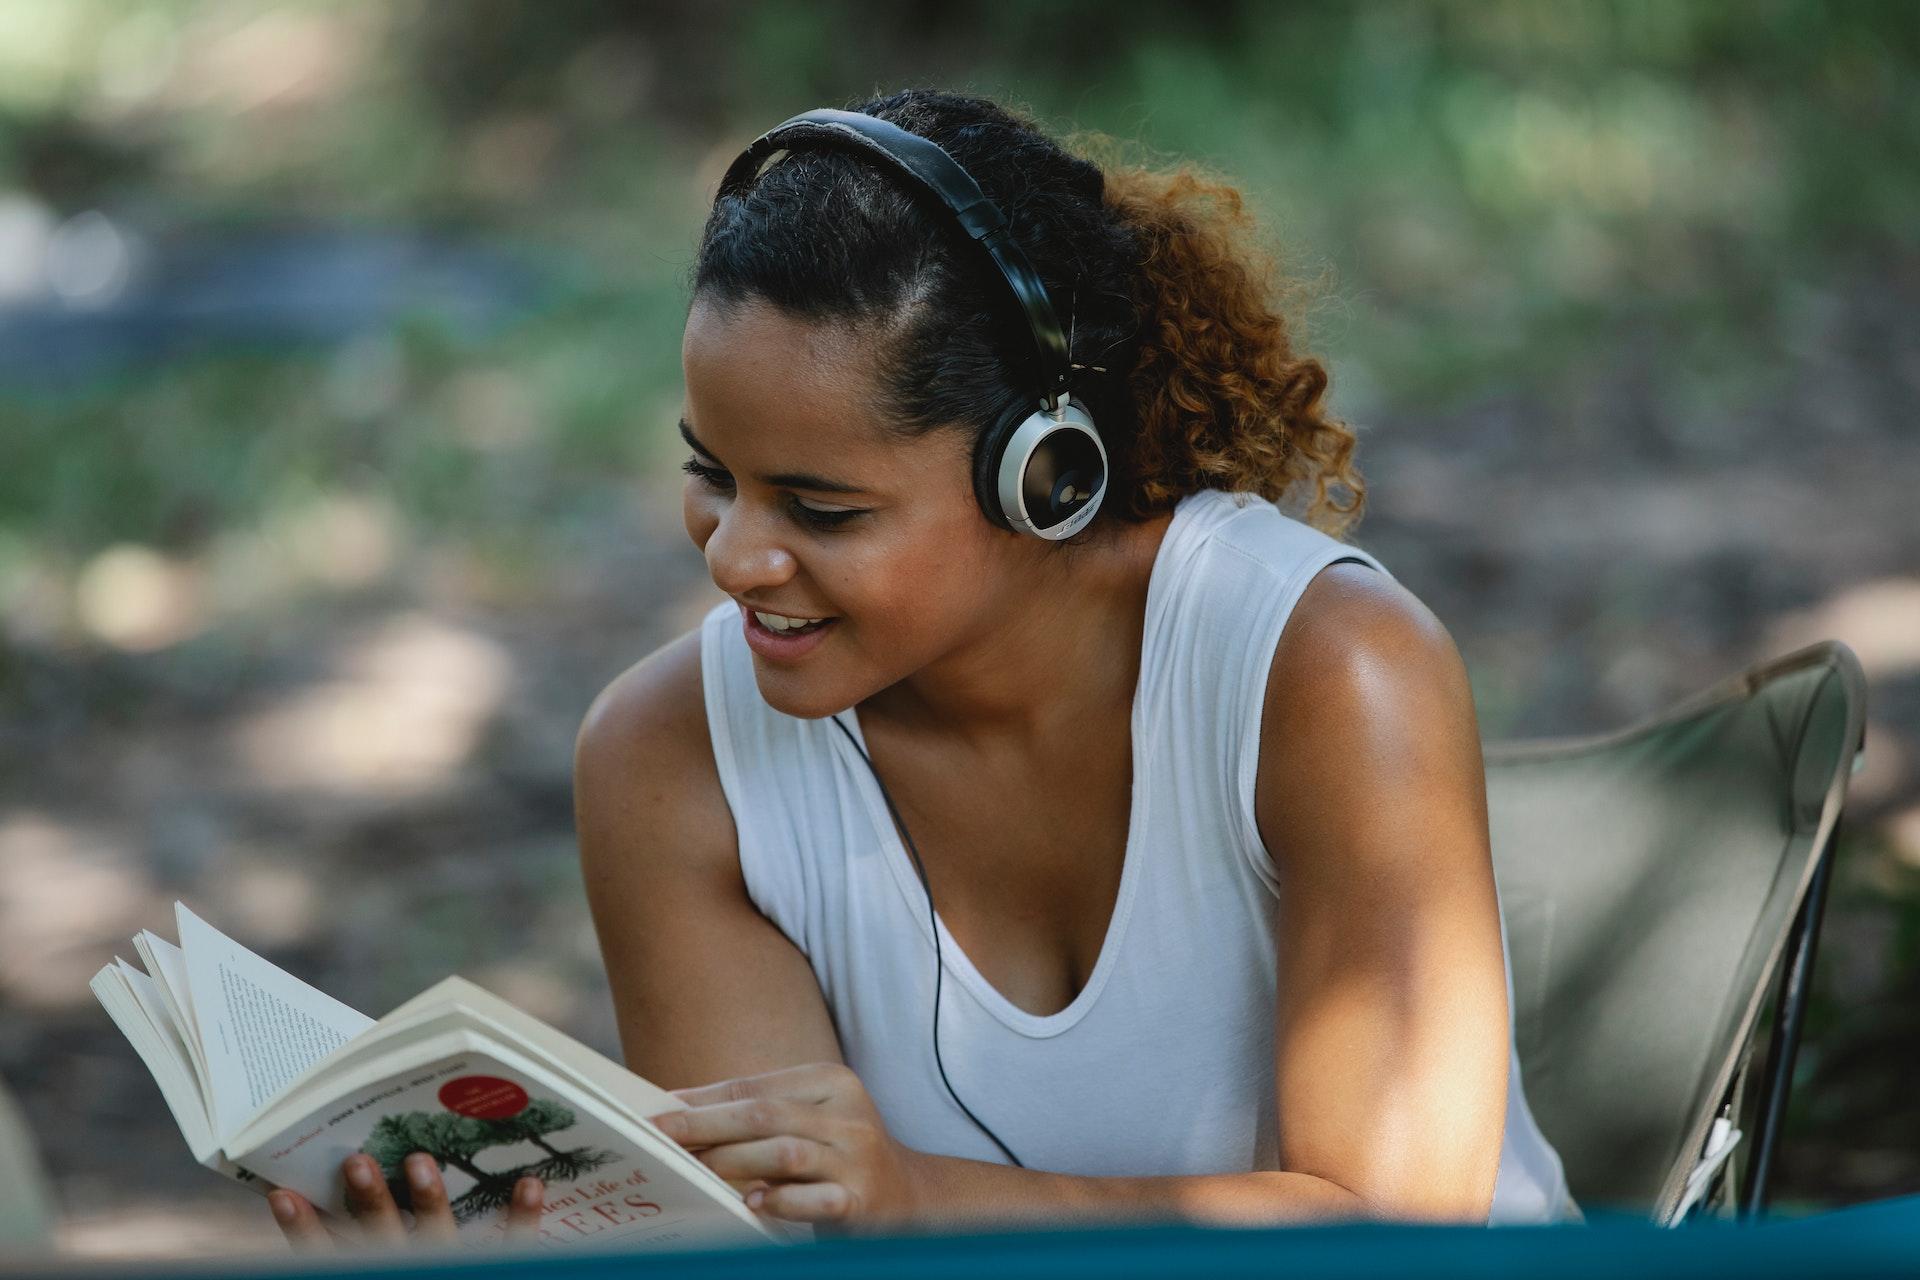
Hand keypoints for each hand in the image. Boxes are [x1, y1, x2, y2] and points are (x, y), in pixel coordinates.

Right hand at [265, 1152, 544, 1251]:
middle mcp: (405, 1273)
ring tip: (419, 1161)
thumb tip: (298, 1206)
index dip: (302, 1231)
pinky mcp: (493, 1275)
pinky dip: (521, 1220)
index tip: (282, 1196)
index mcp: (370, 1273)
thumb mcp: (367, 1266)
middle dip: (369, 1202)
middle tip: (356, 1162)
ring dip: (429, 1201)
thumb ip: (342, 1254)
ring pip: (438, 1239)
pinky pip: (513, 1249)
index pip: (324, 1259)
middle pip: (380, 1239)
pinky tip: (530, 1185)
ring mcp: (452, 1272)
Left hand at [648, 1063, 923, 1230]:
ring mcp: (858, 1157)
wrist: (908, 1198)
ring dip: (732, 1162)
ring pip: (784, 1153)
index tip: (657, 1109)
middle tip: (658, 1135)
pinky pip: (814, 1199)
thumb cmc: (838, 1157)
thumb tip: (682, 1112)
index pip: (754, 1087)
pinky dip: (780, 1200)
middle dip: (703, 1126)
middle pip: (762, 1115)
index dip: (702, 1099)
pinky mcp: (863, 1199)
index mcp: (831, 1082)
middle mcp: (848, 1113)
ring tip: (695, 1170)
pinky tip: (752, 1203)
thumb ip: (759, 1115)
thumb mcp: (808, 1122)